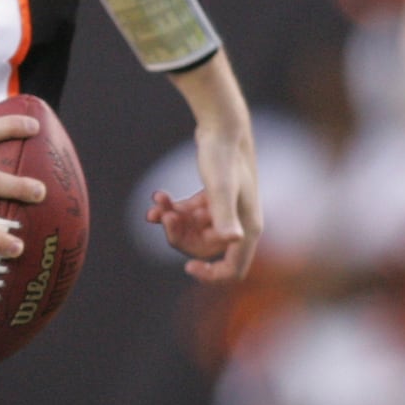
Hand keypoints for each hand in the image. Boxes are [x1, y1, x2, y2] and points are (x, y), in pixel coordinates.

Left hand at [146, 120, 261, 283]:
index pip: (233, 269)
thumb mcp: (220, 188)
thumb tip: (233, 240)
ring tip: (158, 202)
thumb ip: (224, 215)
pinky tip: (157, 197)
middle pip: (203, 250)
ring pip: (192, 232)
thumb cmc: (223, 157)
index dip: (211, 276)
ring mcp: (224, 212)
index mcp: (247, 228)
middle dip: (178, 236)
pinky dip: (171, 210)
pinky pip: (188, 216)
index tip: (187, 267)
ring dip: (171, 220)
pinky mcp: (211, 199)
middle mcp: (238, 224)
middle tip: (163, 217)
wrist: (221, 128)